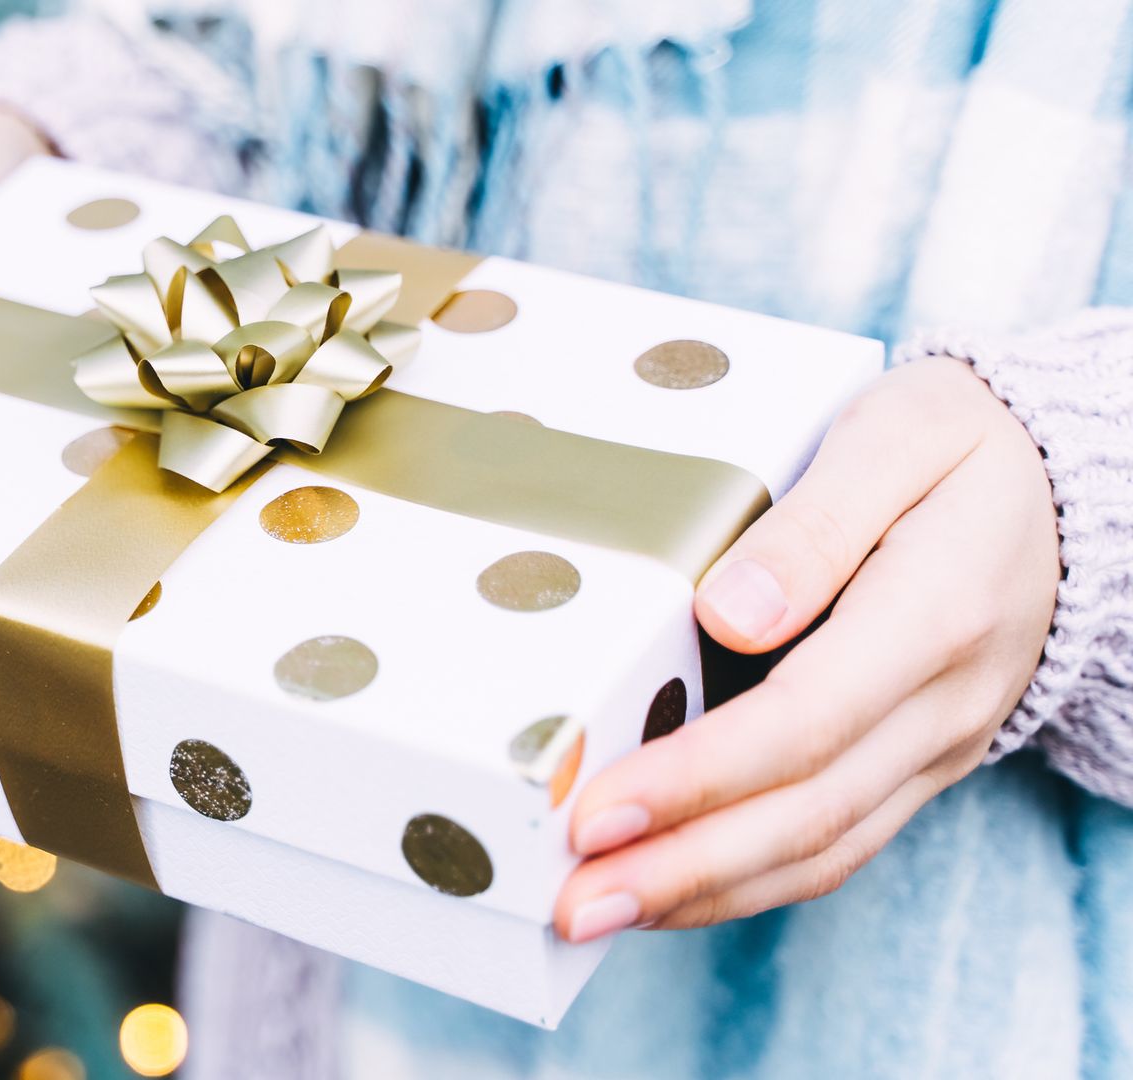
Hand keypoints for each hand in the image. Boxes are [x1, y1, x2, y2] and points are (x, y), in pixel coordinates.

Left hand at [554, 356, 1059, 941]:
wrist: (1066, 486)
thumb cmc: (960, 442)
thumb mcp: (897, 435)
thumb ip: (814, 525)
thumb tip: (729, 612)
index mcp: (934, 615)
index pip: (803, 722)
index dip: (696, 776)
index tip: (599, 808)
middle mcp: (940, 704)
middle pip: (805, 812)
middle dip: (678, 866)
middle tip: (568, 903)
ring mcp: (934, 747)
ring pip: (820, 850)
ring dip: (702, 895)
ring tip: (591, 917)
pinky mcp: (914, 766)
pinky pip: (834, 845)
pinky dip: (746, 883)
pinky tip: (664, 895)